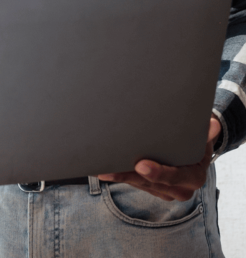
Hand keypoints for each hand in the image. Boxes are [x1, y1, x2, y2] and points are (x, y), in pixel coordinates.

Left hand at [97, 117, 220, 200]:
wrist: (196, 156)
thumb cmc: (196, 142)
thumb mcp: (203, 137)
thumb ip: (205, 132)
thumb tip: (213, 123)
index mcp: (193, 176)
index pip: (175, 176)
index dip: (158, 173)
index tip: (140, 166)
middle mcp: (181, 188)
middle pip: (151, 183)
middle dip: (129, 176)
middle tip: (109, 170)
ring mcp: (166, 191)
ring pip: (139, 184)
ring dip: (119, 177)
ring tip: (100, 169)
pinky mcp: (154, 189)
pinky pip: (135, 184)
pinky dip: (121, 176)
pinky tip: (103, 170)